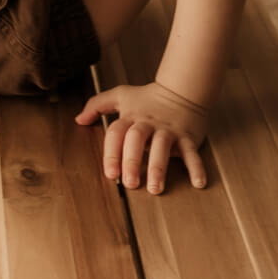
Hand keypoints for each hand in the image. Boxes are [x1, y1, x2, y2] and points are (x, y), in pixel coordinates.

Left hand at [75, 80, 210, 193]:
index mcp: (131, 117)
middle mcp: (149, 123)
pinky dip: (196, 167)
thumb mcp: (120, 96)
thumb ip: (97, 105)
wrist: (182, 89)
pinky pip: (192, 152)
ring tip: (156, 188)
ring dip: (159, 168)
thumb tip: (79, 119)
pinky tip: (198, 183)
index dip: (112, 152)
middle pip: (137, 140)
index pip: (117, 133)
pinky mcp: (188, 136)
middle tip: (130, 183)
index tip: (111, 173)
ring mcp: (169, 130)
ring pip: (162, 147)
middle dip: (132, 161)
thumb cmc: (148, 98)